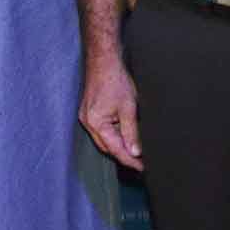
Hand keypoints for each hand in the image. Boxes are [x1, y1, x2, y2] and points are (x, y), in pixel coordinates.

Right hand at [78, 54, 142, 169]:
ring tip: (135, 152)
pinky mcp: (90, 112)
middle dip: (124, 155)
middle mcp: (88, 123)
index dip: (129, 160)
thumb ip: (131, 132)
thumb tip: (135, 152)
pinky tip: (124, 136)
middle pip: (107, 147)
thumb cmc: (115, 80)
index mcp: (96, 123)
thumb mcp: (129, 108)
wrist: (103, 61)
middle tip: (142, 162)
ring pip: (104, 140)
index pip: (115, 149)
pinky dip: (113, 135)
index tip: (142, 168)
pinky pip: (101, 131)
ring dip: (118, 146)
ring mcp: (87, 118)